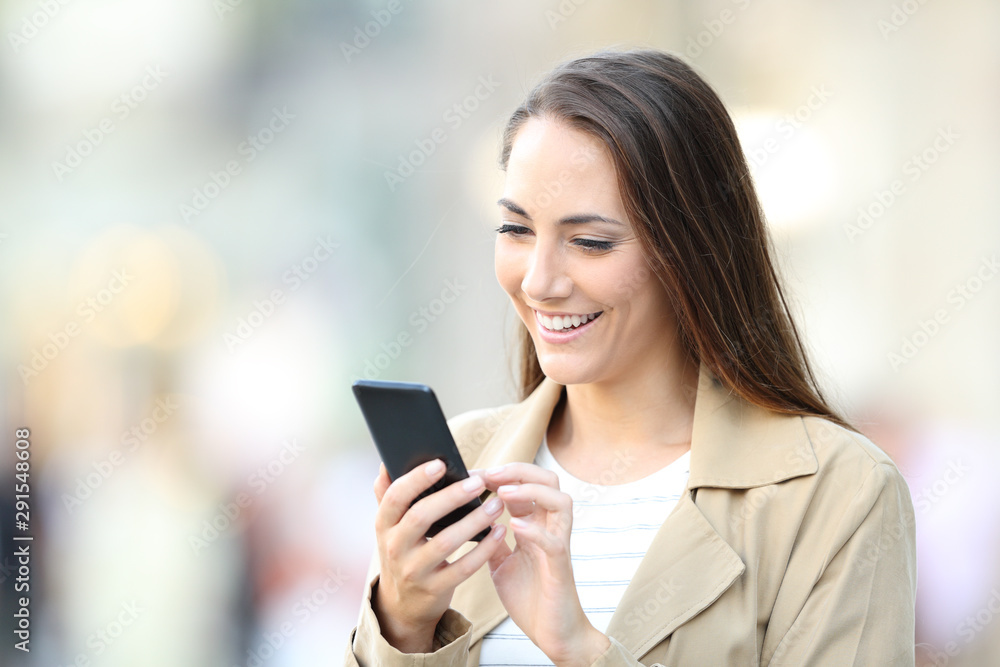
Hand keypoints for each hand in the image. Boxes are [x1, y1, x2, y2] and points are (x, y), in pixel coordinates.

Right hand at [371, 460, 506, 652]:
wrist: (402, 605)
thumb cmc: (403, 551)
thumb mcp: (389, 526)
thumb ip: (388, 494)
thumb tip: (387, 460)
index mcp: (384, 525)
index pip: (395, 497)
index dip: (416, 479)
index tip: (441, 463)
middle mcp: (394, 547)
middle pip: (421, 517)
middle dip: (451, 497)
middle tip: (478, 482)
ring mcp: (413, 570)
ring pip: (445, 542)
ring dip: (474, 521)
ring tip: (496, 504)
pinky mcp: (434, 589)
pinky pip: (463, 568)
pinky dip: (484, 549)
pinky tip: (499, 532)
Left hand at [484, 462, 610, 665]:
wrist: (551, 633)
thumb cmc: (529, 596)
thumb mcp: (501, 563)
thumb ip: (491, 540)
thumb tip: (469, 519)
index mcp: (536, 525)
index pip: (527, 484)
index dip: (503, 473)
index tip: (475, 473)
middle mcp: (550, 529)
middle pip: (549, 480)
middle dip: (519, 471)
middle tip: (490, 475)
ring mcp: (558, 546)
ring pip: (560, 502)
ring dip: (531, 492)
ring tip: (503, 493)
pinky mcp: (560, 568)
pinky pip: (554, 542)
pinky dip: (535, 530)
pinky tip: (514, 526)